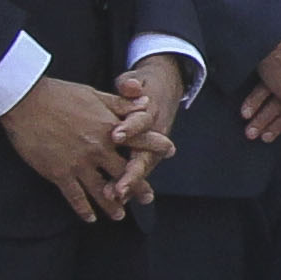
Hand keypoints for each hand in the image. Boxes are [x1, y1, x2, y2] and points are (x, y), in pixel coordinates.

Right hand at [0, 78, 143, 221]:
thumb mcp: (95, 94)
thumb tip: (145, 101)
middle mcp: (98, 149)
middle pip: (125, 172)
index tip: (170, 151)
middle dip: (138, 186)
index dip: (157, 145)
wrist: (26, 101)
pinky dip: (84, 209)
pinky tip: (90, 217)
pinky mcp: (59, 173)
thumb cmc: (60, 94)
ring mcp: (79, 163)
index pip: (140, 139)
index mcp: (109, 128)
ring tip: (120, 215)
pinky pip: (75, 197)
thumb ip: (121, 103)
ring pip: (102, 191)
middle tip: (148, 198)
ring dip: (113, 205)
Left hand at [107, 55, 186, 210]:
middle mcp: (155, 134)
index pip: (142, 122)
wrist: (166, 88)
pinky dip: (127, 186)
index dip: (130, 129)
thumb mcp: (137, 79)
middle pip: (145, 156)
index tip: (116, 135)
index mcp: (150, 113)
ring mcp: (152, 147)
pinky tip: (114, 200)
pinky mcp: (146, 155)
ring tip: (114, 197)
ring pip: (142, 169)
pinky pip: (138, 173)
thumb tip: (131, 85)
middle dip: (132, 174)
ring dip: (129, 184)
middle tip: (118, 188)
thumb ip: (131, 84)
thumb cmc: (145, 86)